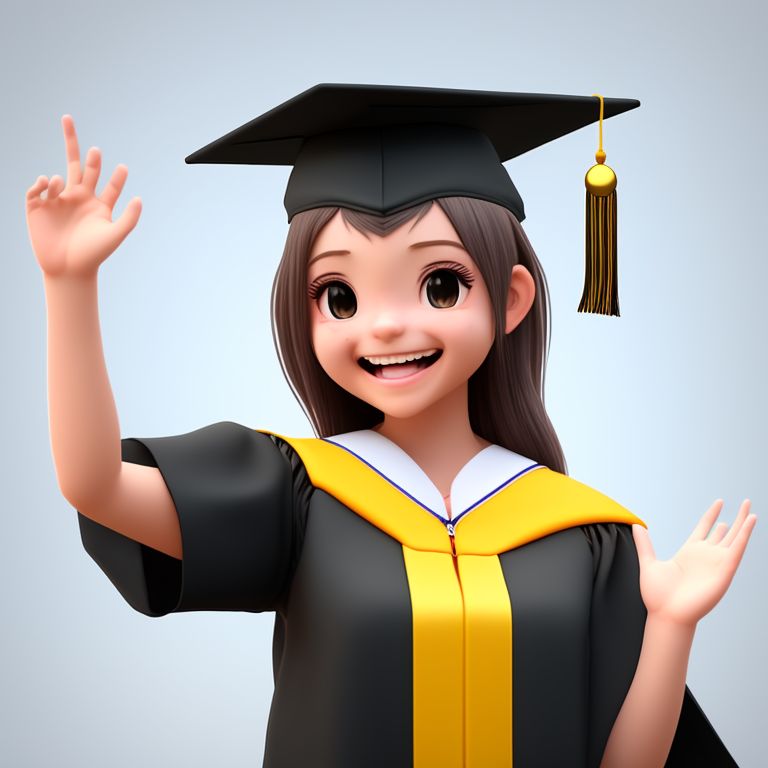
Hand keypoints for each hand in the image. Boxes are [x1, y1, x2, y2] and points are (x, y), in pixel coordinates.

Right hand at [26, 115, 141, 277]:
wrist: (68, 271)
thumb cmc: (93, 255)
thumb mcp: (114, 235)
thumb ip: (129, 218)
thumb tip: (141, 199)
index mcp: (98, 205)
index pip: (109, 185)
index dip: (116, 176)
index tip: (124, 167)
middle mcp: (79, 199)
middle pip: (80, 167)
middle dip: (80, 149)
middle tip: (73, 124)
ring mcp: (58, 202)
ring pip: (60, 178)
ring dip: (61, 177)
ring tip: (60, 183)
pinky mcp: (39, 208)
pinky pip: (37, 189)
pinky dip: (41, 183)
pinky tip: (48, 183)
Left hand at [632, 500, 755, 626]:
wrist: (666, 614)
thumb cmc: (657, 595)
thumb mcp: (649, 562)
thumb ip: (645, 544)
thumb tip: (635, 525)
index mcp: (689, 553)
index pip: (704, 529)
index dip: (712, 516)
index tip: (719, 503)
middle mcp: (705, 556)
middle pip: (723, 532)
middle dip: (734, 518)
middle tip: (744, 503)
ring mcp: (715, 563)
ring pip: (734, 538)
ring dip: (743, 523)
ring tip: (750, 508)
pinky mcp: (724, 570)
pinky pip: (737, 549)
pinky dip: (745, 535)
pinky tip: (750, 521)